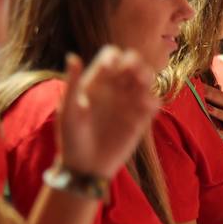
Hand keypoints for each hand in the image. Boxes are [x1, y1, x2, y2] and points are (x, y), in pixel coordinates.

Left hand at [57, 47, 158, 177]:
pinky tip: (145, 107)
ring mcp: (129, 103)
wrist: (85, 168)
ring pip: (146, 80)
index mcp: (96, 82)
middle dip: (137, 63)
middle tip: (134, 74)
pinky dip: (153, 101)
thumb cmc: (71, 139)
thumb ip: (72, 84)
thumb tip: (73, 56)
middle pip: (133, 63)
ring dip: (148, 78)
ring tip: (141, 86)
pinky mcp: (140, 120)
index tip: (112, 69)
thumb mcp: (68, 111)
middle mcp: (114, 89)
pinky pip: (153, 103)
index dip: (116, 57)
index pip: (112, 56)